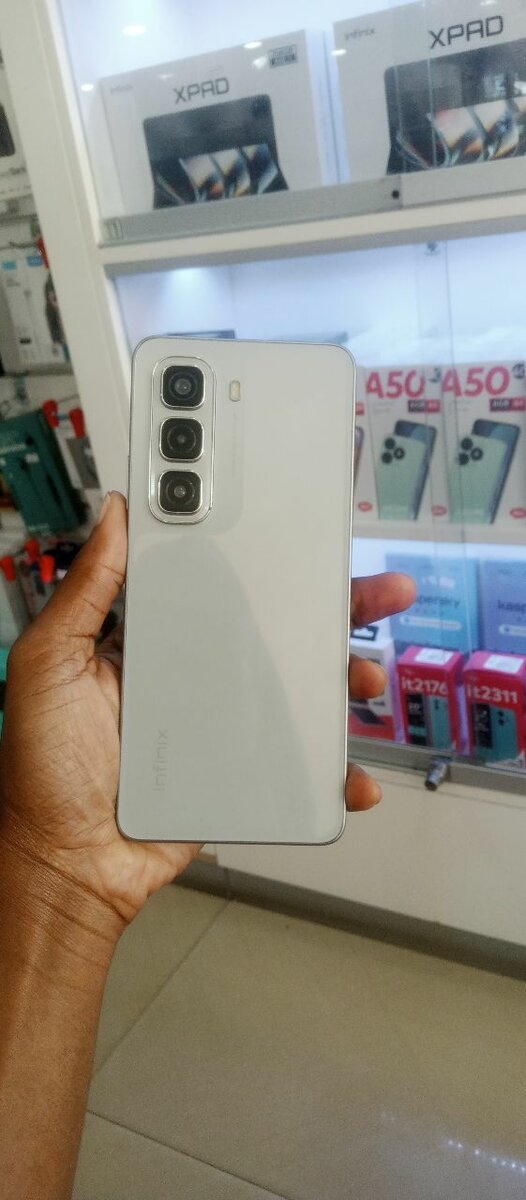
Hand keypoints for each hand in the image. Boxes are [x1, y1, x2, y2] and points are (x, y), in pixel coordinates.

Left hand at [0, 493, 414, 928]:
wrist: (69, 864)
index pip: (217, 583)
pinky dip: (335, 772)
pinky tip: (354, 777)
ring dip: (344, 680)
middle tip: (381, 590)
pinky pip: (300, 767)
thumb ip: (86, 590)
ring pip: (300, 692)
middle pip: (276, 630)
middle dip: (333, 607)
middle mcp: (194, 675)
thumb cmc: (44, 767)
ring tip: (365, 676)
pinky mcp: (242, 775)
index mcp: (153, 639)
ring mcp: (223, 726)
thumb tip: (114, 514)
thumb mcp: (50, 662)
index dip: (261, 556)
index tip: (302, 530)